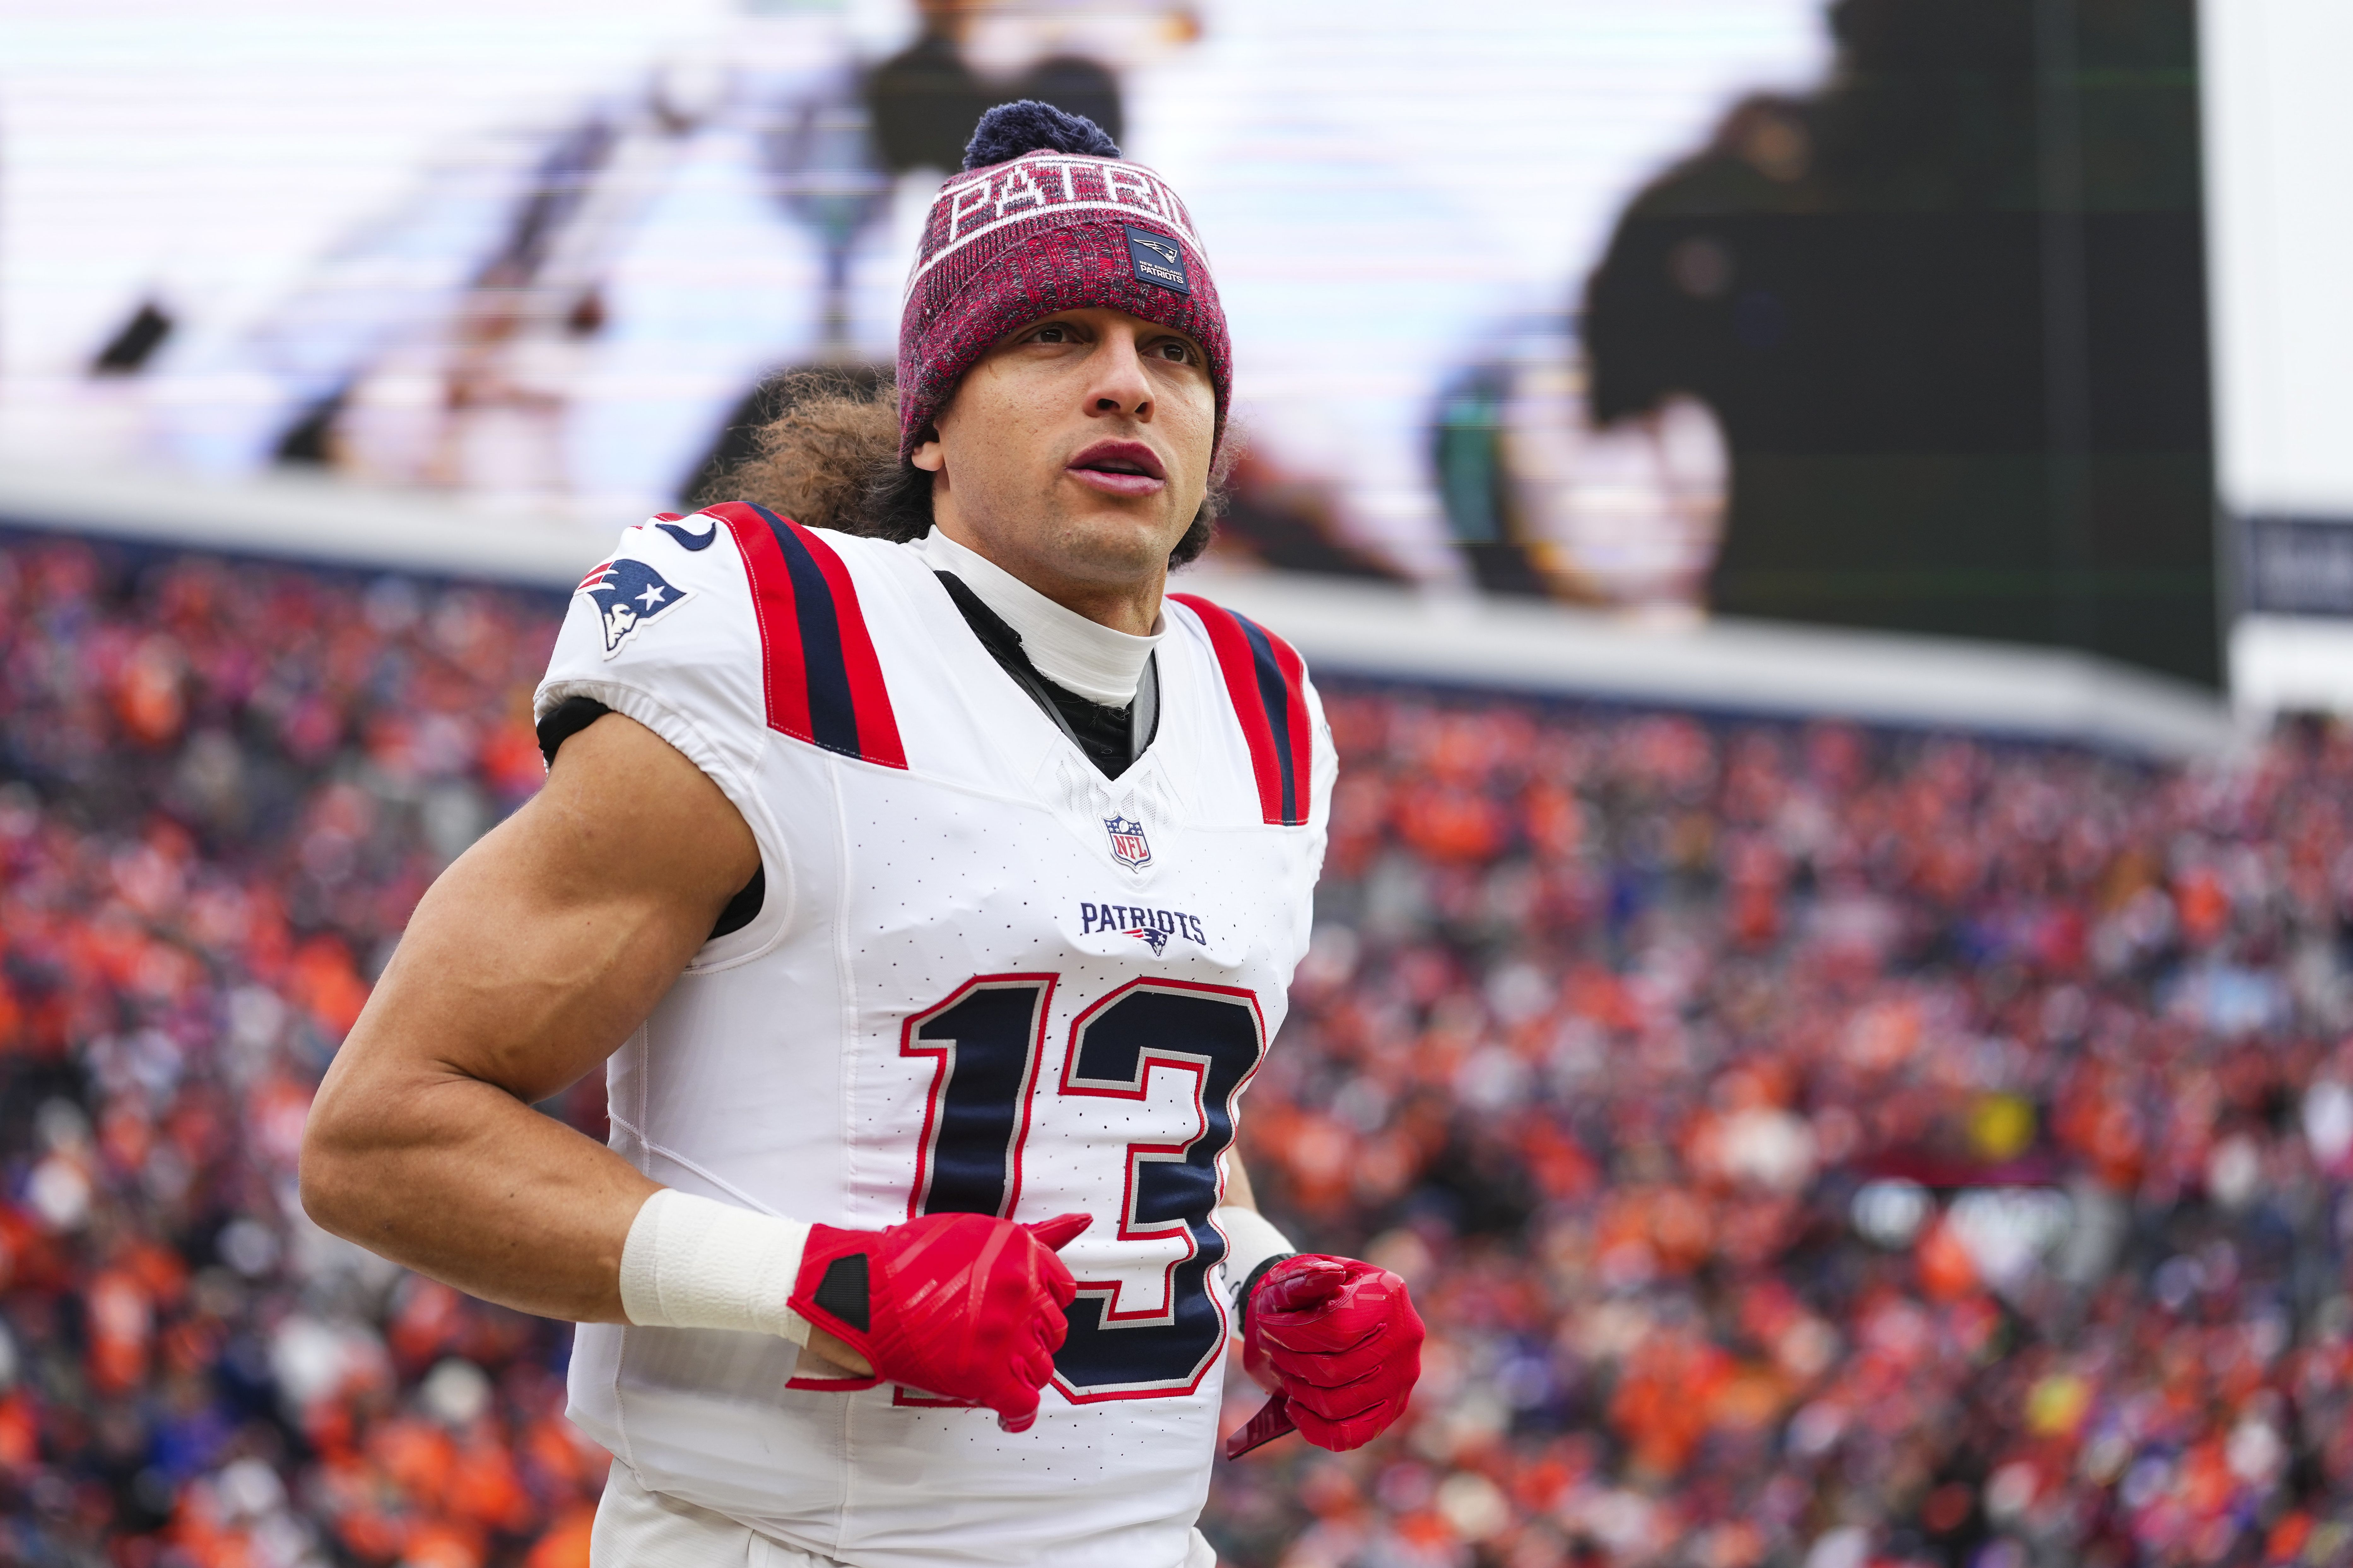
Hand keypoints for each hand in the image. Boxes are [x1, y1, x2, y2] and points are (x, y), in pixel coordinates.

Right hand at [791, 1211, 1089, 1431]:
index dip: (1040, 1307)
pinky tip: (1006, 1416)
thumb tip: (1084, 1218)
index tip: (1020, 1316)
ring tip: (994, 1372)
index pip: (1061, 1291)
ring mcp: (1005, 1334)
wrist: (864, 1292)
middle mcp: (1022, 1291)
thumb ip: (1037, 1235)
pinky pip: (1021, 1403)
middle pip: (1052, 1332)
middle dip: (1029, 1340)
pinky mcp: (984, 1373)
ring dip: (1021, 1374)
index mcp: (1023, 1254)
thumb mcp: (980, 1233)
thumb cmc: (914, 1260)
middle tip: (998, 1344)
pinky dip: (1017, 1415)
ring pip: (1040, 1368)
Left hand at [1226, 1254, 1423, 1456]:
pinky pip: (1352, 1436)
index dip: (1292, 1334)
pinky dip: (1314, 1429)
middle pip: (1335, 1371)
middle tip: (1273, 1349)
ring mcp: (1402, 1377)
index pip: (1337, 1330)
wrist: (1323, 1310)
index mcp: (1388, 1294)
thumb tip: (1329, 1276)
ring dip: (1298, 1392)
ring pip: (1339, 1405)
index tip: (1267, 1326)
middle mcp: (1405, 1337)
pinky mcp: (1391, 1409)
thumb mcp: (1302, 1275)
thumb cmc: (1308, 1292)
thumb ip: (1308, 1276)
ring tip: (1285, 1373)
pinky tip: (1295, 1408)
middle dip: (1291, 1362)